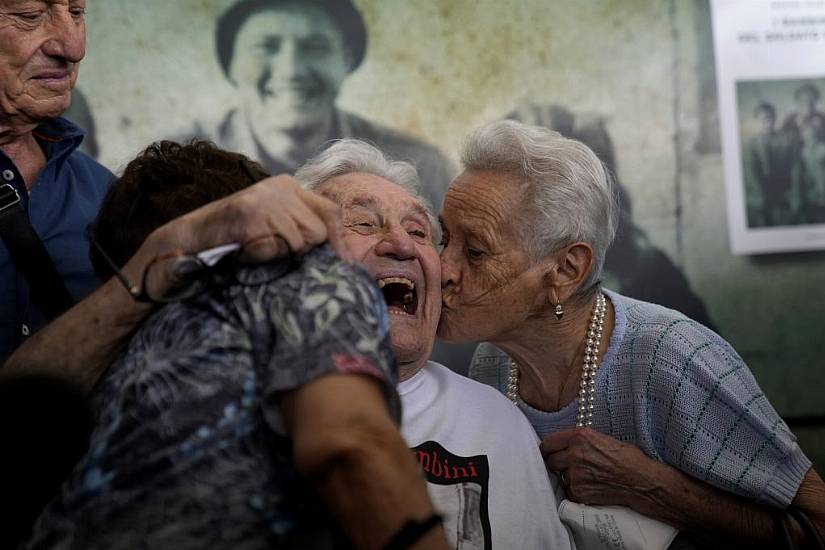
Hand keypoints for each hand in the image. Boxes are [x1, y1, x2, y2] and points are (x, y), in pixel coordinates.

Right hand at [175, 174, 351, 261]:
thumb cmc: (235, 236)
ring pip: (301, 242)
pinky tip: (246, 251)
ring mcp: (266, 200)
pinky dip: (264, 257)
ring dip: (281, 255)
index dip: (336, 240)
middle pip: (319, 231)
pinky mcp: (252, 215)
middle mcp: (281, 188)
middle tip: (274, 252)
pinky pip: (278, 249)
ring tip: (256, 249)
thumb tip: (342, 251)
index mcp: (288, 186)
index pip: (331, 211)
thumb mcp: (273, 221)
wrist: (190, 237)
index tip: (340, 262)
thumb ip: (302, 225)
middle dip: (303, 250)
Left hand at [540, 427, 665, 510]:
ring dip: (568, 477)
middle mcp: (574, 454)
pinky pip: (569, 492)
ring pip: (560, 477)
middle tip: (567, 466)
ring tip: (586, 477)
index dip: (548, 448)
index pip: (548, 442)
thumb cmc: (628, 458)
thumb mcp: (602, 438)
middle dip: (556, 463)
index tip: (549, 452)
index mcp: (579, 436)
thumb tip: (565, 445)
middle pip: (550, 460)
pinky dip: (576, 491)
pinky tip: (590, 487)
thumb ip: (580, 441)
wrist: (642, 481)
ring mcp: (575, 475)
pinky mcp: (579, 492)